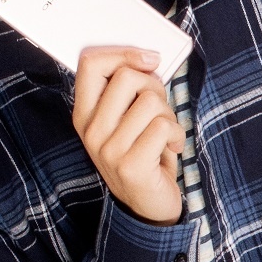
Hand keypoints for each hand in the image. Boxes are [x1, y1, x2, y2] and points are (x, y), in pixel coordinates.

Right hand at [74, 46, 184, 222]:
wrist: (147, 208)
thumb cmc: (142, 155)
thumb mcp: (126, 121)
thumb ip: (129, 91)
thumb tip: (147, 58)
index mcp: (84, 114)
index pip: (90, 64)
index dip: (124, 53)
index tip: (149, 59)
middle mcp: (91, 131)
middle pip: (127, 77)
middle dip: (155, 86)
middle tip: (161, 108)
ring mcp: (108, 149)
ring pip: (151, 101)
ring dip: (169, 115)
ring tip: (166, 134)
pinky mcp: (131, 165)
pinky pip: (163, 127)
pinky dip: (177, 134)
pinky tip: (172, 148)